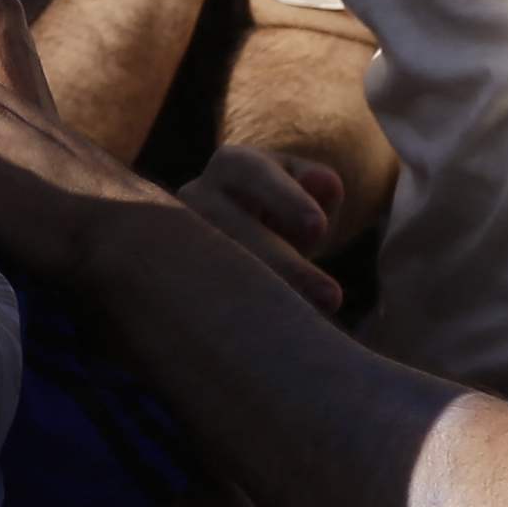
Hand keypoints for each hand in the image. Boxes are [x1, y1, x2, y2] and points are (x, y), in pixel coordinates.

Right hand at [183, 144, 348, 313]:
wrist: (241, 233)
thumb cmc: (283, 208)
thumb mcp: (303, 191)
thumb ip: (317, 186)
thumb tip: (326, 185)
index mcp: (232, 165)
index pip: (255, 174)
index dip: (286, 200)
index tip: (319, 228)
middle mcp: (195, 197)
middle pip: (231, 228)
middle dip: (283, 264)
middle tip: (332, 296)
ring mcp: (178, 240)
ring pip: (214, 272)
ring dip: (260, 301)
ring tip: (307, 326)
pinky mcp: (175, 282)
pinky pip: (203, 303)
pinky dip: (238, 321)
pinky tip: (269, 341)